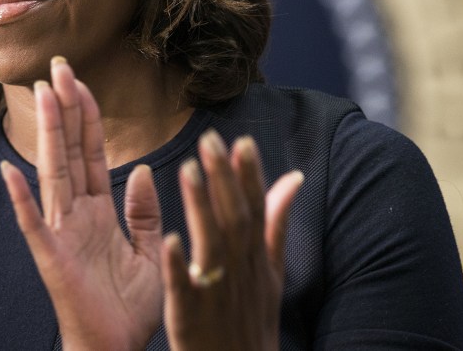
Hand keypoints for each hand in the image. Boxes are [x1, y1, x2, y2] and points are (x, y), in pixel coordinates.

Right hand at [0, 57, 163, 350]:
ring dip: (46, 133)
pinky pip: (34, 225)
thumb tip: (142, 168)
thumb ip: (143, 210)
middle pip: (68, 150)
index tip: (79, 80)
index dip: (85, 115)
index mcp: (98, 211)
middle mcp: (75, 214)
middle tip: (58, 66)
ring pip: (52, 173)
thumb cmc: (130, 309)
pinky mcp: (52, 259)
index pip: (90, 151)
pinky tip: (9, 172)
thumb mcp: (149, 250)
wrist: (117, 350)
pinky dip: (20, 198)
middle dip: (64, 108)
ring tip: (42, 95)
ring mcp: (60, 234)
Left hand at [161, 131, 303, 350]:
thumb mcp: (272, 274)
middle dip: (224, 179)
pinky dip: (180, 266)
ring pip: (211, 246)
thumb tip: (292, 177)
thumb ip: (276, 225)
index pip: (256, 208)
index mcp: (257, 259)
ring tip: (188, 171)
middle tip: (210, 139)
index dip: (250, 174)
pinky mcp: (191, 317)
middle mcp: (241, 272)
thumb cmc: (251, 323)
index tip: (241, 140)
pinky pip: (185, 289)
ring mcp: (217, 295)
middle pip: (235, 219)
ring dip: (201, 208)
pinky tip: (170, 240)